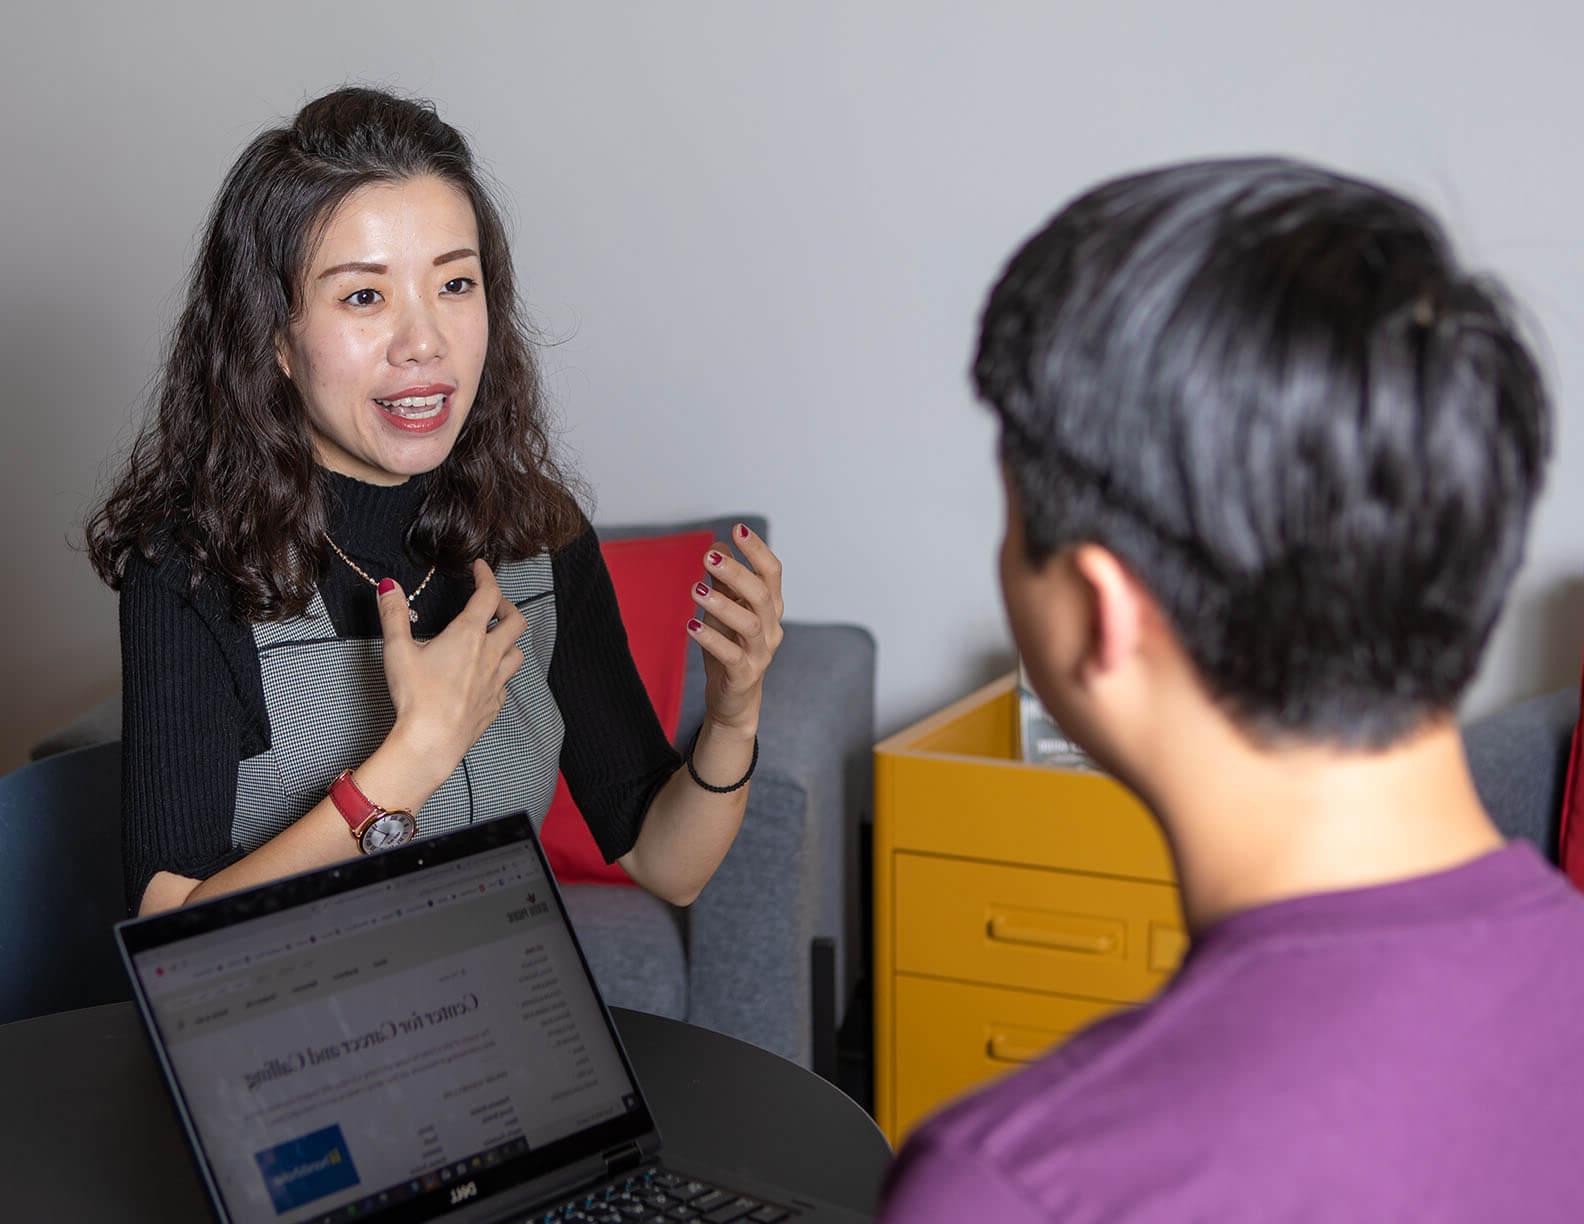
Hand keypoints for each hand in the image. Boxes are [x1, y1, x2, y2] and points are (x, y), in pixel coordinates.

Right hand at [378, 559, 526, 767]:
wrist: (432, 741)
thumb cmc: (416, 695)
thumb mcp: (397, 650)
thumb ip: (394, 615)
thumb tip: (390, 587)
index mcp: (469, 636)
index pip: (488, 595)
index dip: (487, 576)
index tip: (480, 568)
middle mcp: (490, 655)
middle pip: (516, 622)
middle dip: (507, 607)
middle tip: (492, 604)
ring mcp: (496, 681)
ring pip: (517, 653)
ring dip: (510, 641)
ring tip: (495, 639)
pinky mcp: (494, 704)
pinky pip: (506, 684)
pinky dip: (501, 674)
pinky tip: (487, 677)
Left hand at [688, 524, 784, 731]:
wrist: (734, 699)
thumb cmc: (731, 648)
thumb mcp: (727, 611)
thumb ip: (724, 582)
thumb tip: (716, 547)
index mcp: (770, 607)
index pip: (771, 573)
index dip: (757, 550)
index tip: (738, 529)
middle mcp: (771, 627)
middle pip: (761, 594)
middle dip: (736, 572)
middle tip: (709, 556)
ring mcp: (761, 653)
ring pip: (749, 623)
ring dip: (722, 604)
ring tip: (695, 590)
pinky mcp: (745, 675)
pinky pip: (732, 655)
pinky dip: (711, 639)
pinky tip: (690, 626)